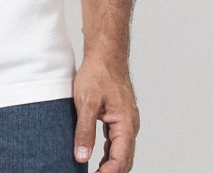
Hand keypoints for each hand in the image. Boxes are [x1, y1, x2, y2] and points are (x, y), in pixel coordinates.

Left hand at [72, 53, 139, 171]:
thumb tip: (82, 157)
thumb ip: (84, 131)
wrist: (105, 52)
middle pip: (124, 159)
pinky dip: (109, 152)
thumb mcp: (86, 102)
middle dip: (110, 171)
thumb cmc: (98, 72)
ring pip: (121, 151)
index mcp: (126, 123)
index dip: (107, 172)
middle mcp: (130, 125)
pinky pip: (117, 140)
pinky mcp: (120, 116)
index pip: (120, 159)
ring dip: (110, 164)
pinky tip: (98, 156)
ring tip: (94, 172)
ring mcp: (126, 121)